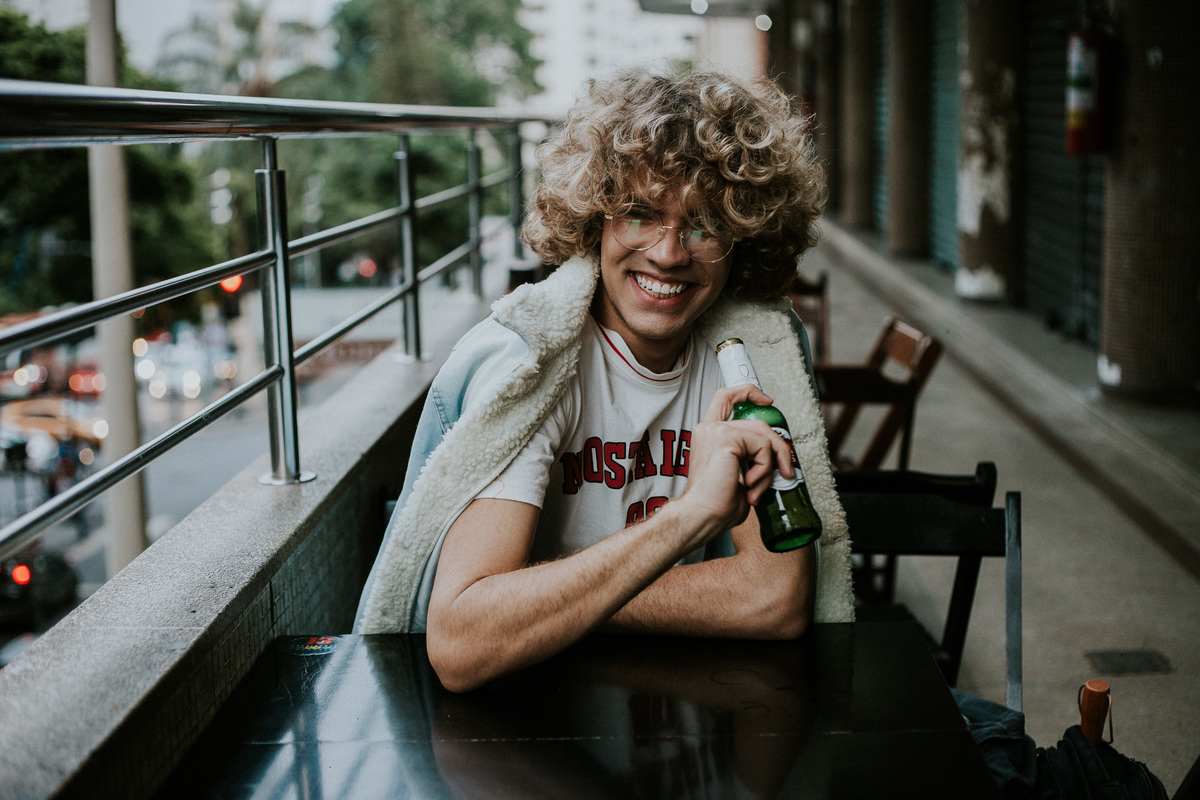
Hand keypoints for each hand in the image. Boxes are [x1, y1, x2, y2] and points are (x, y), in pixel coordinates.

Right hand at [674, 385, 795, 536]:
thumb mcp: (739, 475)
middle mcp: (710, 428)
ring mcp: (717, 431)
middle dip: (778, 446)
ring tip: (757, 488)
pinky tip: (750, 484)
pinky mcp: (727, 438)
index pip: (725, 397)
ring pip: (764, 435)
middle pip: (757, 422)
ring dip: (770, 465)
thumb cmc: (716, 504)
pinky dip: (764, 469)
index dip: (748, 392)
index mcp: (709, 434)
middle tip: (786, 472)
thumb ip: (752, 459)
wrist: (701, 516)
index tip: (767, 401)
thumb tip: (779, 461)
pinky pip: (762, 447)